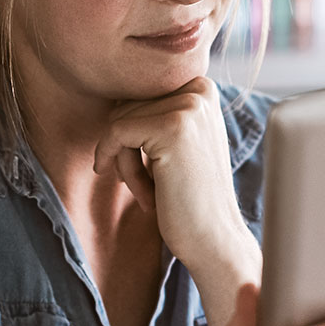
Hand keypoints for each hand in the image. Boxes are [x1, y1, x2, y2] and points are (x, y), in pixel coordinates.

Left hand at [93, 76, 249, 265]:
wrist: (215, 239)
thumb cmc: (189, 196)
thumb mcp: (177, 142)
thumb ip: (154, 111)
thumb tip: (109, 88)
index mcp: (202, 86)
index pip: (137, 95)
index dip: (132, 136)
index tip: (148, 169)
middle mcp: (199, 88)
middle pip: (125, 104)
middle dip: (126, 148)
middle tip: (148, 185)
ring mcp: (189, 106)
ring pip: (118, 119)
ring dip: (124, 161)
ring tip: (151, 192)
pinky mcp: (173, 127)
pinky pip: (116, 133)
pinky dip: (118, 166)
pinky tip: (144, 196)